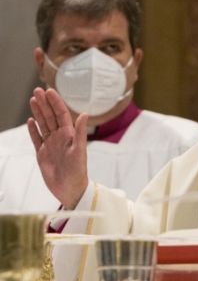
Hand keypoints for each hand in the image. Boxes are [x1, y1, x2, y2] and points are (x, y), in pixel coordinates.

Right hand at [27, 88, 88, 208]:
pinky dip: (33, 130)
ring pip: (43, 125)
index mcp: (69, 135)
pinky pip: (36, 139)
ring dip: (38, 112)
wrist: (70, 189)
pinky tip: (30, 121)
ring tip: (33, 100)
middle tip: (37, 90)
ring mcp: (50, 145)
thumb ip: (81, 132)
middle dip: (44, 103)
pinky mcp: (42, 154)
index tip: (49, 91)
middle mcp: (60, 138)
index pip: (61, 114)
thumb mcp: (80, 151)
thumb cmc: (78, 171)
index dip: (55, 102)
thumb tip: (84, 114)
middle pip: (50, 116)